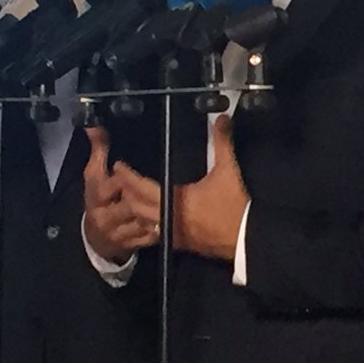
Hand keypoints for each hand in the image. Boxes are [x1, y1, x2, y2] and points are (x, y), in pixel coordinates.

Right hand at [82, 127, 158, 262]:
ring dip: (156, 212)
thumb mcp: (94, 175)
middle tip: (161, 186)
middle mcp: (104, 216)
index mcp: (96, 196)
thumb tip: (94, 126)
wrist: (94, 238)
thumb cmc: (97, 200)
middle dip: (144, 196)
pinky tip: (167, 218)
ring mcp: (117, 233)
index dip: (124, 177)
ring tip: (168, 201)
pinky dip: (159, 228)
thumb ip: (98, 150)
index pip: (110, 186)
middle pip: (129, 204)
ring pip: (141, 221)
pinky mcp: (129, 245)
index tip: (126, 167)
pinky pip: (149, 236)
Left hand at [85, 117, 250, 263]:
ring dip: (134, 210)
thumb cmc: (233, 205)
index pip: (141, 188)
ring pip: (143, 223)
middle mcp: (168, 218)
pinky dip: (147, 225)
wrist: (245, 239)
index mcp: (175, 200)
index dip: (128, 177)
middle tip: (118, 180)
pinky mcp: (180, 244)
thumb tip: (222, 118)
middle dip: (125, 192)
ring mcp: (173, 234)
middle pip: (136, 207)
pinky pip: (155, 234)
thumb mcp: (227, 170)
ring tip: (128, 197)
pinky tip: (147, 219)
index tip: (118, 166)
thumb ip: (222, 142)